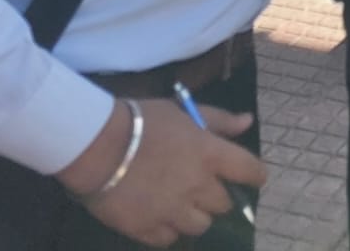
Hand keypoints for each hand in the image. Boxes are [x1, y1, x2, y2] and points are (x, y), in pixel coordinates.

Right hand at [58, 99, 265, 246]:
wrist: (94, 145)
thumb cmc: (141, 121)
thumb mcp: (182, 111)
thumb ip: (217, 120)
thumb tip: (247, 121)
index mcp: (210, 154)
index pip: (249, 170)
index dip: (255, 174)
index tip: (254, 177)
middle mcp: (197, 186)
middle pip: (223, 204)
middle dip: (216, 195)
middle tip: (200, 186)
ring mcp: (173, 211)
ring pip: (200, 226)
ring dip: (194, 215)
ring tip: (179, 203)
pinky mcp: (147, 229)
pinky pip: (169, 239)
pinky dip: (167, 229)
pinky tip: (157, 215)